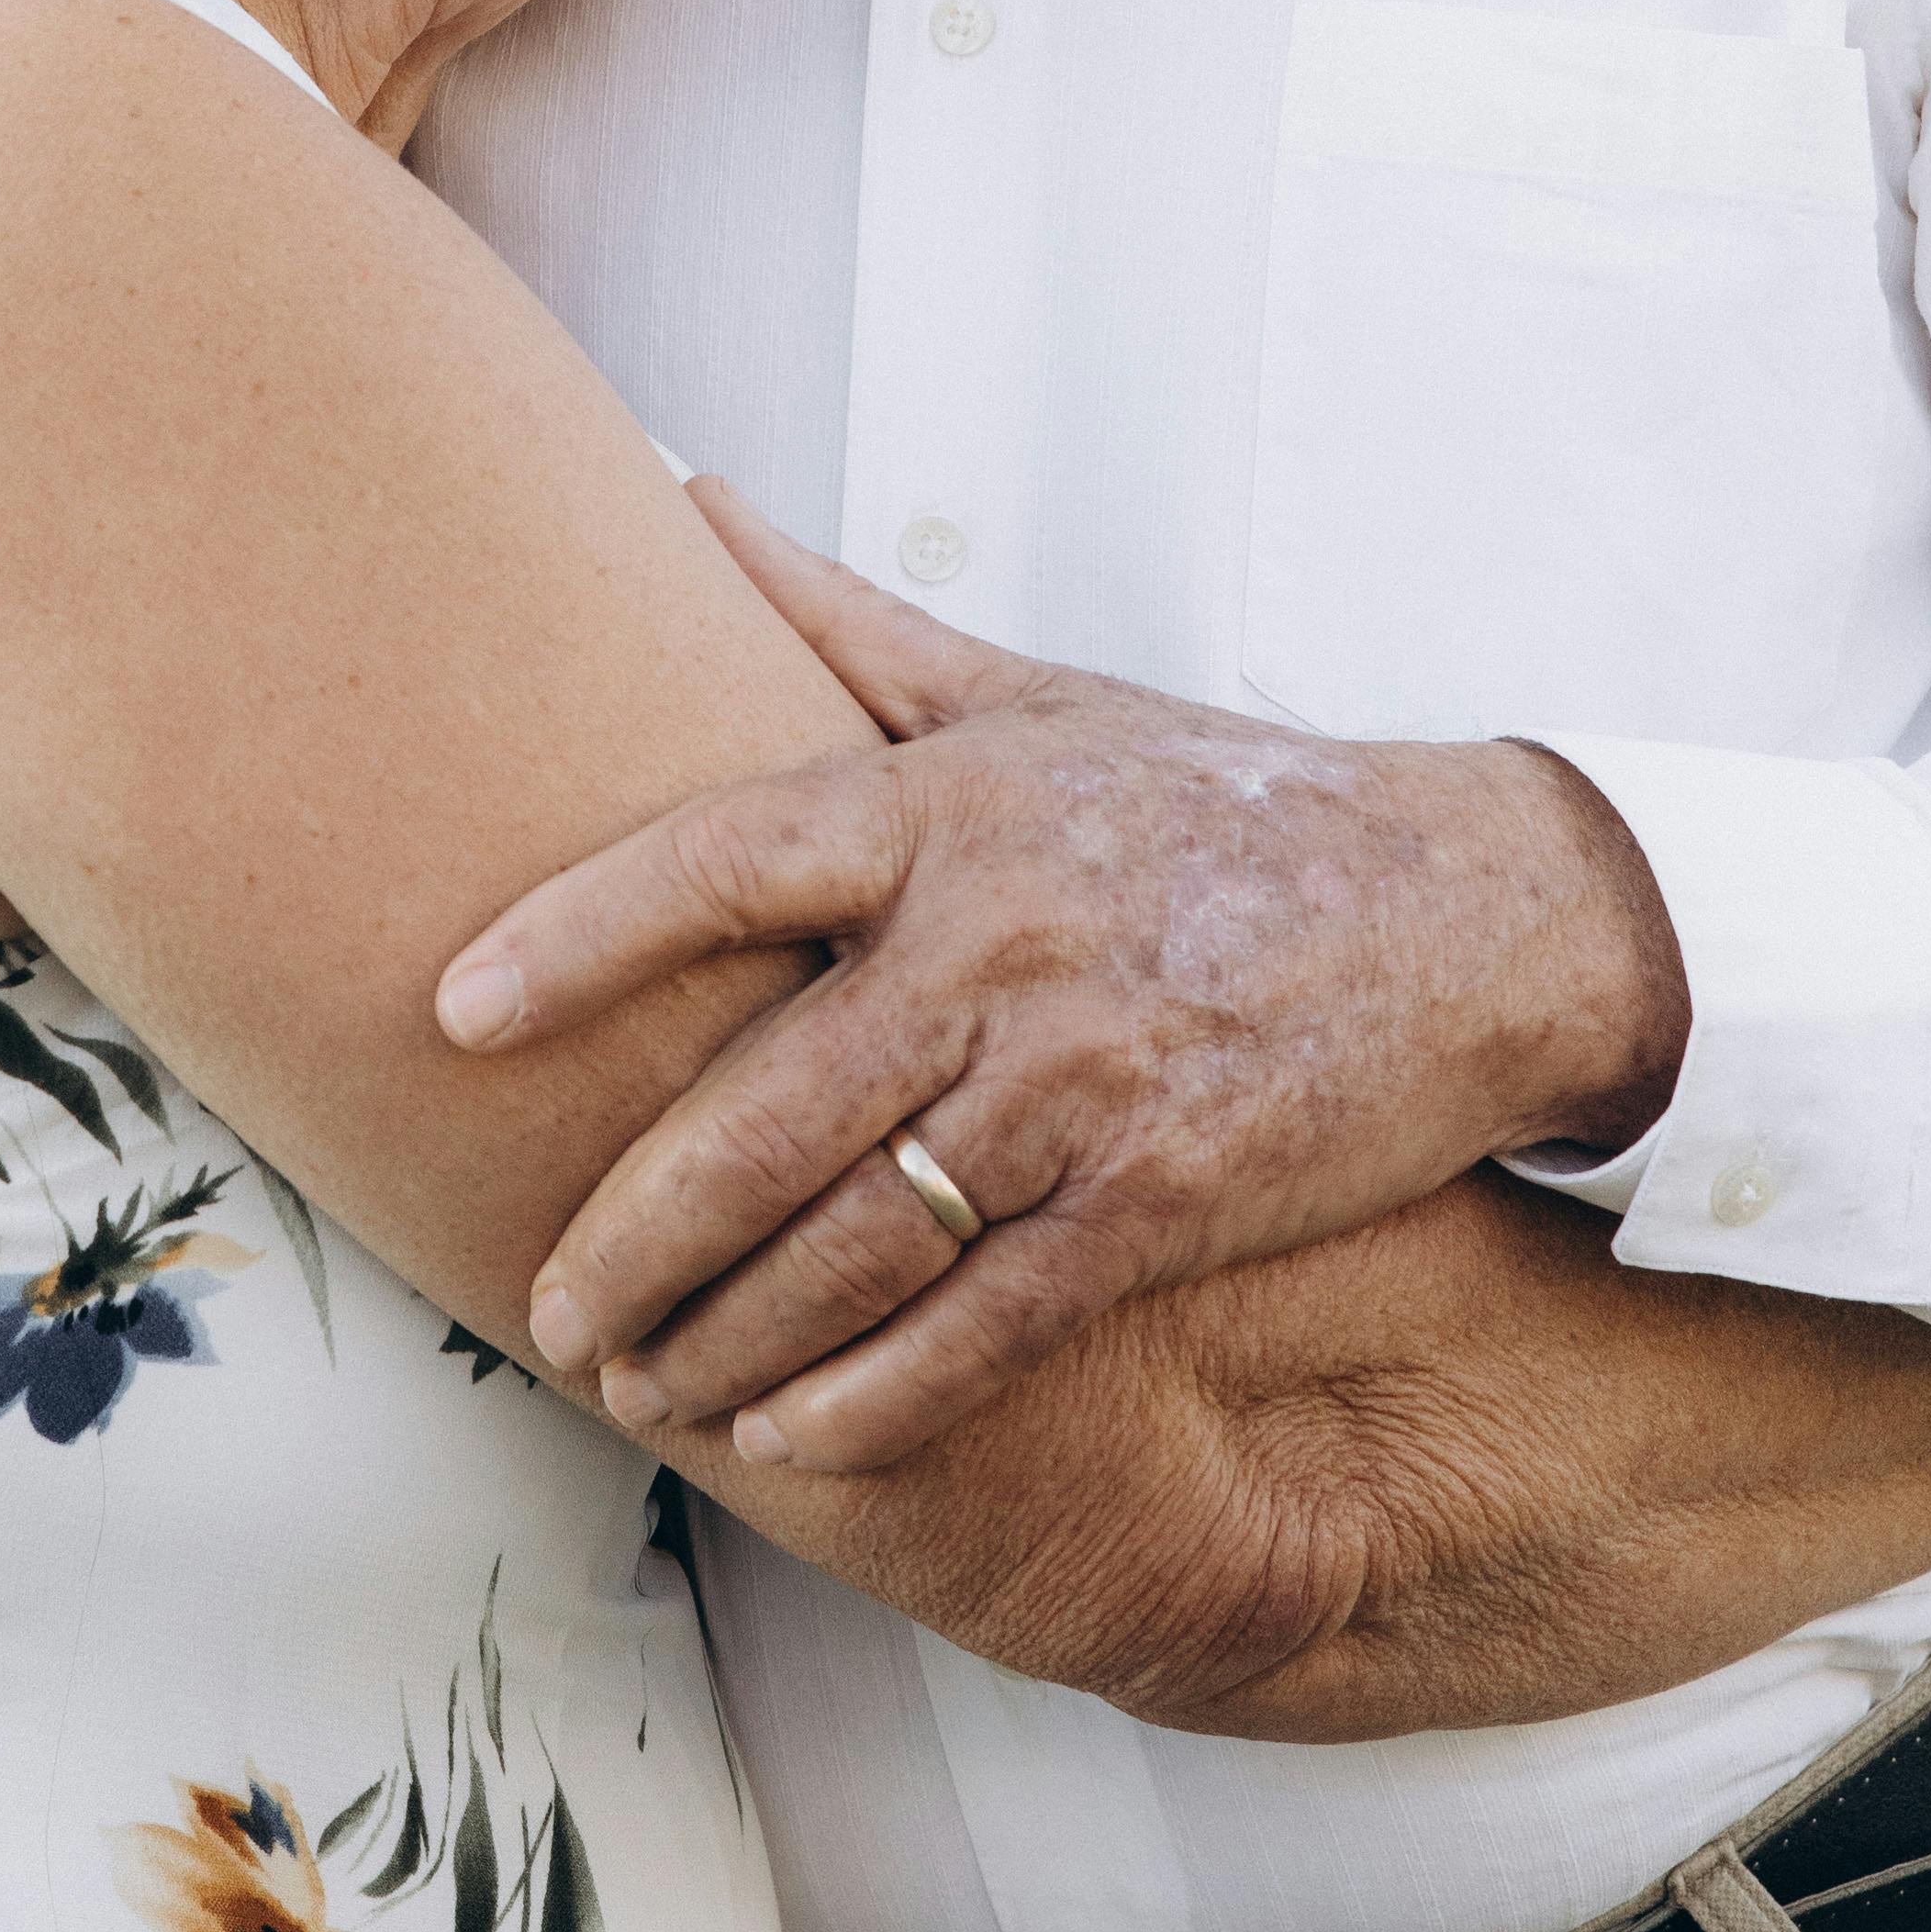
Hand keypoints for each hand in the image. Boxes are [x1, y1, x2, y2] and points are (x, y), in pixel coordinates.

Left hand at [442, 480, 1686, 1473]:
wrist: (1475, 911)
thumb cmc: (1220, 806)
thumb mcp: (1031, 695)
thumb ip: (843, 624)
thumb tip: (679, 494)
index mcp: (951, 805)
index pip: (722, 855)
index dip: (578, 929)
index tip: (455, 1006)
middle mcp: (1002, 937)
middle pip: (766, 1103)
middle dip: (635, 1226)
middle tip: (543, 1306)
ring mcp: (1085, 1077)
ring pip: (858, 1234)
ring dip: (726, 1331)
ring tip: (632, 1385)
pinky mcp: (1166, 1196)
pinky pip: (984, 1320)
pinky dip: (876, 1393)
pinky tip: (786, 1437)